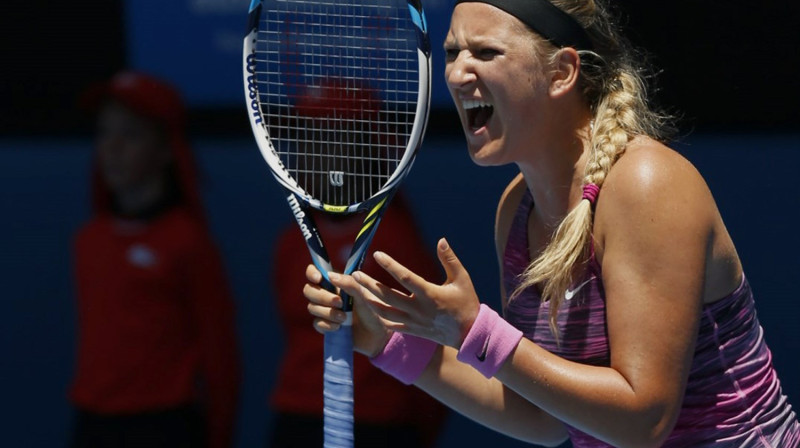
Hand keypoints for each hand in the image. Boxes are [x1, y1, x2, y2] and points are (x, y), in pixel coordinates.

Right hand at [304, 264, 391, 356]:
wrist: (378, 333)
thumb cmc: (373, 309)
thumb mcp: (364, 294)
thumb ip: (350, 283)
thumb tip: (330, 276)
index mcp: (335, 282)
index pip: (314, 272)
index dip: (312, 273)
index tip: (319, 278)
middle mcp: (326, 294)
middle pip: (309, 290)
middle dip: (322, 296)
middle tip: (339, 302)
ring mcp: (324, 310)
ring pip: (312, 307)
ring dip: (327, 312)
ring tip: (344, 318)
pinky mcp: (325, 326)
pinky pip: (316, 323)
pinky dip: (326, 325)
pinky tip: (338, 327)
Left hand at [351, 238, 480, 348]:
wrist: (468, 334)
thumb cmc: (466, 303)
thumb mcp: (462, 279)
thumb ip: (450, 259)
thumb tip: (441, 240)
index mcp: (430, 294)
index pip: (405, 277)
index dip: (390, 265)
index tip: (377, 254)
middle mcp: (418, 309)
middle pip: (387, 296)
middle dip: (369, 284)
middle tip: (355, 274)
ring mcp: (413, 321)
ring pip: (384, 311)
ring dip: (368, 299)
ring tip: (357, 289)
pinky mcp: (411, 330)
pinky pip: (390, 324)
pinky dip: (377, 315)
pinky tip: (368, 306)